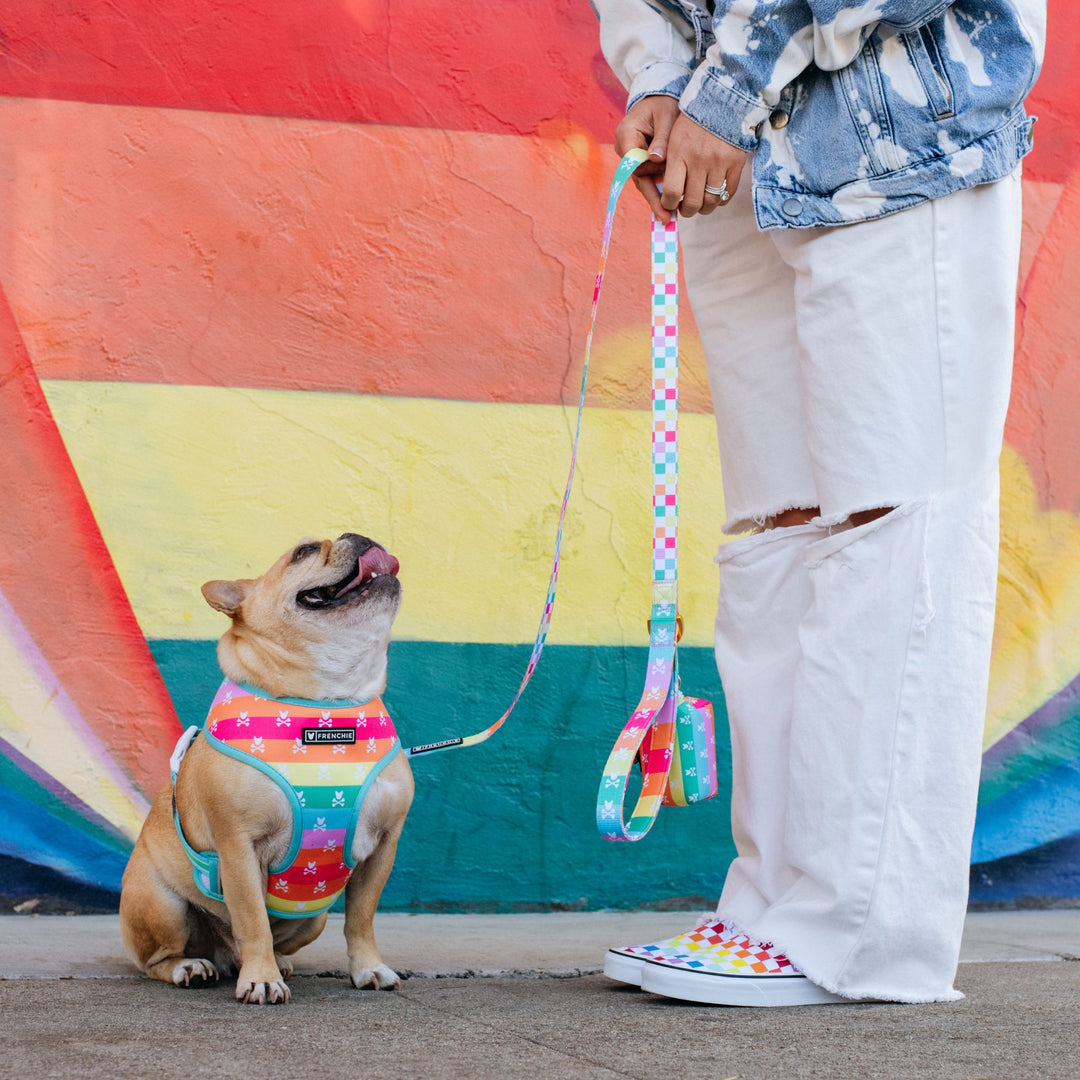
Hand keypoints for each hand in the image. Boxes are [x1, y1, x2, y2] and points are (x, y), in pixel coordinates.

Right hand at [614, 96, 679, 222]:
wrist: (660, 99)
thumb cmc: (664, 104)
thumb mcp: (666, 115)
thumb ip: (663, 137)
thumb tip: (656, 158)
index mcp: (626, 134)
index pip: (633, 160)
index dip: (647, 176)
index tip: (660, 190)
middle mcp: (624, 149)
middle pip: (638, 177)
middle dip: (653, 195)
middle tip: (668, 215)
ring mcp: (631, 158)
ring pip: (643, 182)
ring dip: (657, 197)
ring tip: (670, 216)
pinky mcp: (639, 164)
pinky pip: (648, 181)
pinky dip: (658, 193)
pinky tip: (667, 212)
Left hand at [661, 113, 748, 218]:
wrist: (722, 101)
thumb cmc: (692, 122)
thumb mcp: (672, 138)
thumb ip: (668, 165)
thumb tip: (666, 195)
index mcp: (679, 154)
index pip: (672, 192)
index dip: (669, 204)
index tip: (669, 204)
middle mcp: (699, 161)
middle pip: (692, 202)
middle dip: (686, 211)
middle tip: (685, 209)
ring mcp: (720, 163)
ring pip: (711, 201)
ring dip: (704, 209)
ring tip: (700, 205)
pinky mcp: (736, 163)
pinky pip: (728, 193)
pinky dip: (720, 201)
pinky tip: (715, 197)